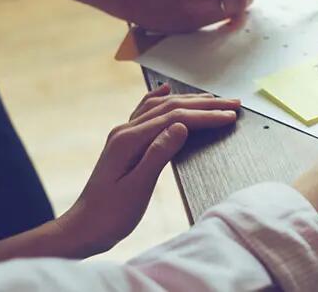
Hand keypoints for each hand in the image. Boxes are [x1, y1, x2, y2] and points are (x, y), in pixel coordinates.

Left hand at [57, 85, 240, 255]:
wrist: (84, 228)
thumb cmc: (111, 214)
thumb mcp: (137, 188)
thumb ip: (158, 154)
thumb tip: (181, 126)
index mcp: (129, 140)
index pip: (176, 119)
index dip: (206, 116)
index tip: (230, 116)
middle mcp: (125, 131)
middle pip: (170, 107)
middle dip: (204, 104)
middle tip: (233, 104)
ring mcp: (123, 135)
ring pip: (160, 107)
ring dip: (189, 101)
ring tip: (214, 99)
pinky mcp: (124, 143)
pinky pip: (145, 112)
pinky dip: (158, 99)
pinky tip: (165, 91)